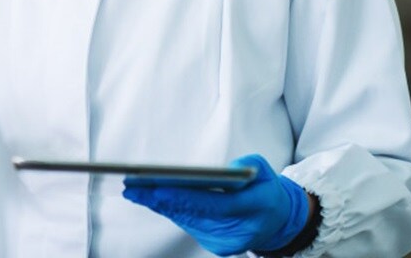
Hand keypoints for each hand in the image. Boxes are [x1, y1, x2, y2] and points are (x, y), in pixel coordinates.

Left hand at [122, 154, 310, 256]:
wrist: (277, 222)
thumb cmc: (267, 189)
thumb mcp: (263, 169)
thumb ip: (243, 165)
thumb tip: (213, 173)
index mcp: (255, 208)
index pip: (215, 205)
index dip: (185, 198)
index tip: (157, 189)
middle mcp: (239, 230)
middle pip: (194, 215)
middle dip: (161, 201)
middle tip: (133, 188)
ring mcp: (227, 241)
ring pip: (187, 221)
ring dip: (159, 207)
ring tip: (135, 191)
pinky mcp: (218, 246)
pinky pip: (189, 225)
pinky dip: (170, 212)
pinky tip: (150, 200)